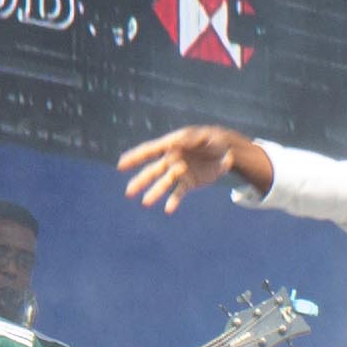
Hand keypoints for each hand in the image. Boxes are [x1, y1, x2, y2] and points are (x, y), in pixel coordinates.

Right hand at [113, 124, 253, 213]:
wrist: (226, 150)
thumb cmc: (212, 139)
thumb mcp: (205, 136)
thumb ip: (190, 139)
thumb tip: (174, 143)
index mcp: (171, 145)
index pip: (149, 151)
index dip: (134, 158)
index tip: (120, 165)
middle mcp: (171, 160)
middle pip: (152, 172)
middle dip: (140, 182)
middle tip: (128, 193)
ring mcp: (179, 172)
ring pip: (163, 184)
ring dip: (154, 193)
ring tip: (145, 203)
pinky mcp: (188, 183)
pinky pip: (179, 193)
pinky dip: (173, 201)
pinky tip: (168, 210)